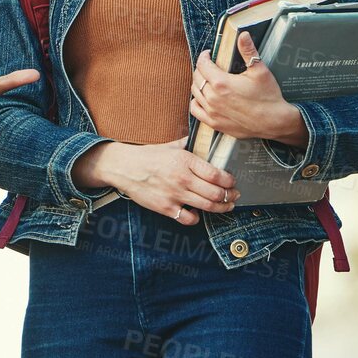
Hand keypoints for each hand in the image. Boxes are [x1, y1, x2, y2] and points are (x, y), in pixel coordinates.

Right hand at [72, 138, 238, 225]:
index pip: (217, 174)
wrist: (124, 167)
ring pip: (207, 206)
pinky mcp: (165, 207)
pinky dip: (196, 217)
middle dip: (230, 196)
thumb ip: (188, 144)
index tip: (232, 182)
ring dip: (221, 208)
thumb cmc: (147, 156)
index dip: (229, 181)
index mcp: (186, 161)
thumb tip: (201, 138)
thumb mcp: (170, 145)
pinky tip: (197, 212)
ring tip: (226, 206)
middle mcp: (182, 178)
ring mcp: (174, 194)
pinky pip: (188, 218)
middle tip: (234, 195)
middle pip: (216, 193)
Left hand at [188, 31, 303, 142]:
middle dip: (201, 68)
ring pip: (194, 93)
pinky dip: (196, 101)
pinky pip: (195, 110)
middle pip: (197, 77)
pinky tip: (204, 97)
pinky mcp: (214, 123)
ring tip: (207, 80)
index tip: (209, 54)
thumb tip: (243, 35)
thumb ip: (248, 51)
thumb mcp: (259, 70)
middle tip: (209, 65)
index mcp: (221, 83)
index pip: (202, 64)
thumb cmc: (268, 97)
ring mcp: (211, 112)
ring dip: (198, 83)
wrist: (273, 122)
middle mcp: (212, 98)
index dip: (204, 56)